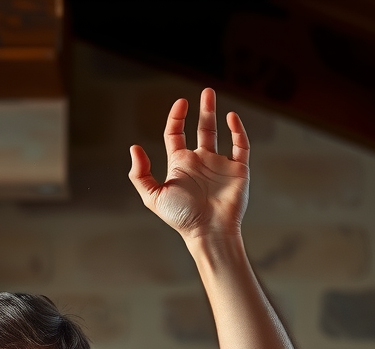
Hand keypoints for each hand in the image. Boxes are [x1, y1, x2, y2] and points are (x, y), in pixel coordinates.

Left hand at [128, 88, 248, 240]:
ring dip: (216, 114)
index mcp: (180, 165)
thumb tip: (134, 148)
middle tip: (205, 92)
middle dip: (203, 110)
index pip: (175, 134)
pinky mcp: (237, 170)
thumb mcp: (154, 197)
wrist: (208, 231)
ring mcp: (219, 164)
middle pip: (201, 129)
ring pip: (220, 133)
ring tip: (212, 96)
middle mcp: (199, 162)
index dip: (176, 118)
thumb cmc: (181, 217)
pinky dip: (238, 130)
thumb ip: (141, 175)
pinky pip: (240, 145)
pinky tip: (231, 118)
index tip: (180, 103)